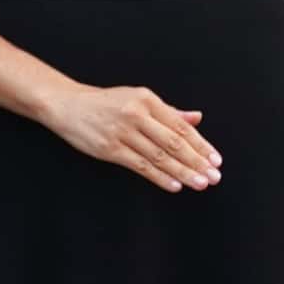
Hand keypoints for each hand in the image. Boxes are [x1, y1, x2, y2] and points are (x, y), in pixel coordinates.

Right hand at [46, 82, 218, 192]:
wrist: (68, 105)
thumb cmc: (105, 103)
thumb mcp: (137, 99)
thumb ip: (168, 111)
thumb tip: (196, 118)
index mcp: (146, 99)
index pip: (180, 126)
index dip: (200, 144)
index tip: (215, 159)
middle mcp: (136, 114)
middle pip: (173, 143)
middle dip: (196, 161)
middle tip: (214, 176)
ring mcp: (122, 132)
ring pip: (159, 156)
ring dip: (182, 172)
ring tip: (200, 183)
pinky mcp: (110, 149)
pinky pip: (140, 165)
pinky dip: (159, 177)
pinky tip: (174, 185)